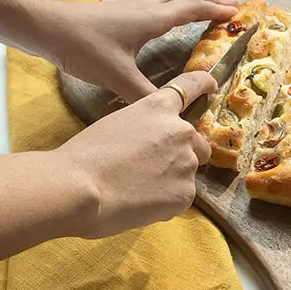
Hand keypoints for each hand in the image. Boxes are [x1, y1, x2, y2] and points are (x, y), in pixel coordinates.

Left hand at [38, 0, 236, 101]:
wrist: (44, 28)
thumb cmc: (82, 47)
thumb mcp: (117, 77)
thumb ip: (146, 97)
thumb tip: (172, 115)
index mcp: (152, 19)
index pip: (193, 9)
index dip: (217, 11)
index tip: (238, 14)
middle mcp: (145, 8)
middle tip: (224, 8)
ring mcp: (131, 9)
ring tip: (202, 13)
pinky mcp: (119, 15)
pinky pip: (155, 5)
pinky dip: (170, 9)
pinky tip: (166, 27)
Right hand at [55, 71, 215, 237]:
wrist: (78, 190)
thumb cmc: (84, 157)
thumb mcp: (116, 125)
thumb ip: (144, 130)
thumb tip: (151, 149)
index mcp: (159, 108)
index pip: (191, 86)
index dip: (203, 85)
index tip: (212, 86)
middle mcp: (181, 132)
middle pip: (198, 143)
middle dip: (184, 155)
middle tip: (154, 169)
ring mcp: (186, 164)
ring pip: (187, 173)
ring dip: (171, 180)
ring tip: (138, 190)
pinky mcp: (186, 194)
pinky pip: (180, 198)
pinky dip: (165, 203)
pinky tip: (139, 204)